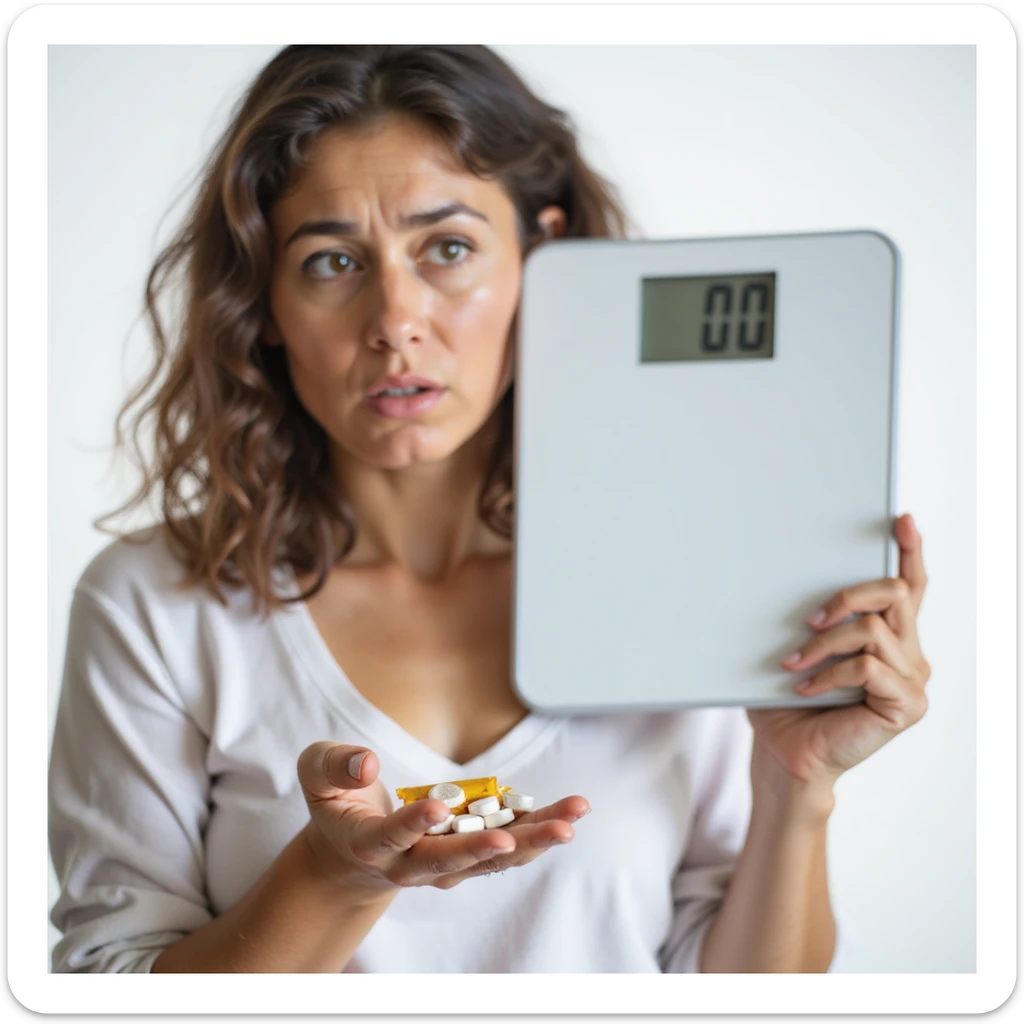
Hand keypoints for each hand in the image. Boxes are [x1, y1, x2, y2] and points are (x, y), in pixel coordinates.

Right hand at [296, 742, 588, 900]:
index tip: (435, 808)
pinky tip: (568, 816)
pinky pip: (505, 848)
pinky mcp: (468, 853)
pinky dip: (537, 833)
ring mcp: (443, 864)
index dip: (411, 824)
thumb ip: (333, 765)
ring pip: (489, 860)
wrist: (351, 852)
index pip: (391, 837)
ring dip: (532, 842)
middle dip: (483, 851)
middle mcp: (409, 864)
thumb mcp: (316, 775)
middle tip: (514, 839)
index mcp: (369, 843)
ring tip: (570, 821)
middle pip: (449, 862)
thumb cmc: (336, 804)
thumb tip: (367, 763)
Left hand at [747, 513, 931, 790]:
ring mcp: (911, 680)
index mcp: (888, 636)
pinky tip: (805, 687)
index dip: (909, 551)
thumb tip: (784, 572)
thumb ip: (809, 618)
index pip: (908, 586)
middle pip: (896, 594)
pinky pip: (868, 667)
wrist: (786, 754)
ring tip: (792, 663)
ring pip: (873, 630)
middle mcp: (908, 654)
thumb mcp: (796, 648)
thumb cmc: (787, 702)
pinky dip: (829, 673)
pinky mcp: (905, 705)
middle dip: (849, 595)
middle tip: (810, 617)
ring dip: (824, 643)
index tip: (900, 519)